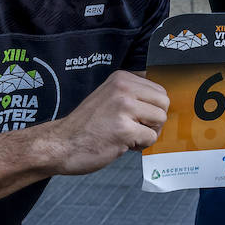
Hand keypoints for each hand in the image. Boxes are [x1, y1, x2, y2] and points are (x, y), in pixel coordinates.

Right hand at [43, 70, 168, 174]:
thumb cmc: (86, 126)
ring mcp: (124, 108)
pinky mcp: (124, 129)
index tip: (134, 116)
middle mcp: (123, 88)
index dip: (151, 108)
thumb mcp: (109, 97)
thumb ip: (133, 95)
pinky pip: (151, 138)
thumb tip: (163, 101)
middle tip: (134, 128)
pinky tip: (122, 143)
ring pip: (160, 120)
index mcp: (121, 78)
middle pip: (164, 103)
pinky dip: (140, 145)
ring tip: (126, 135)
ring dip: (147, 133)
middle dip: (154, 120)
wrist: (61, 144)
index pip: (159, 90)